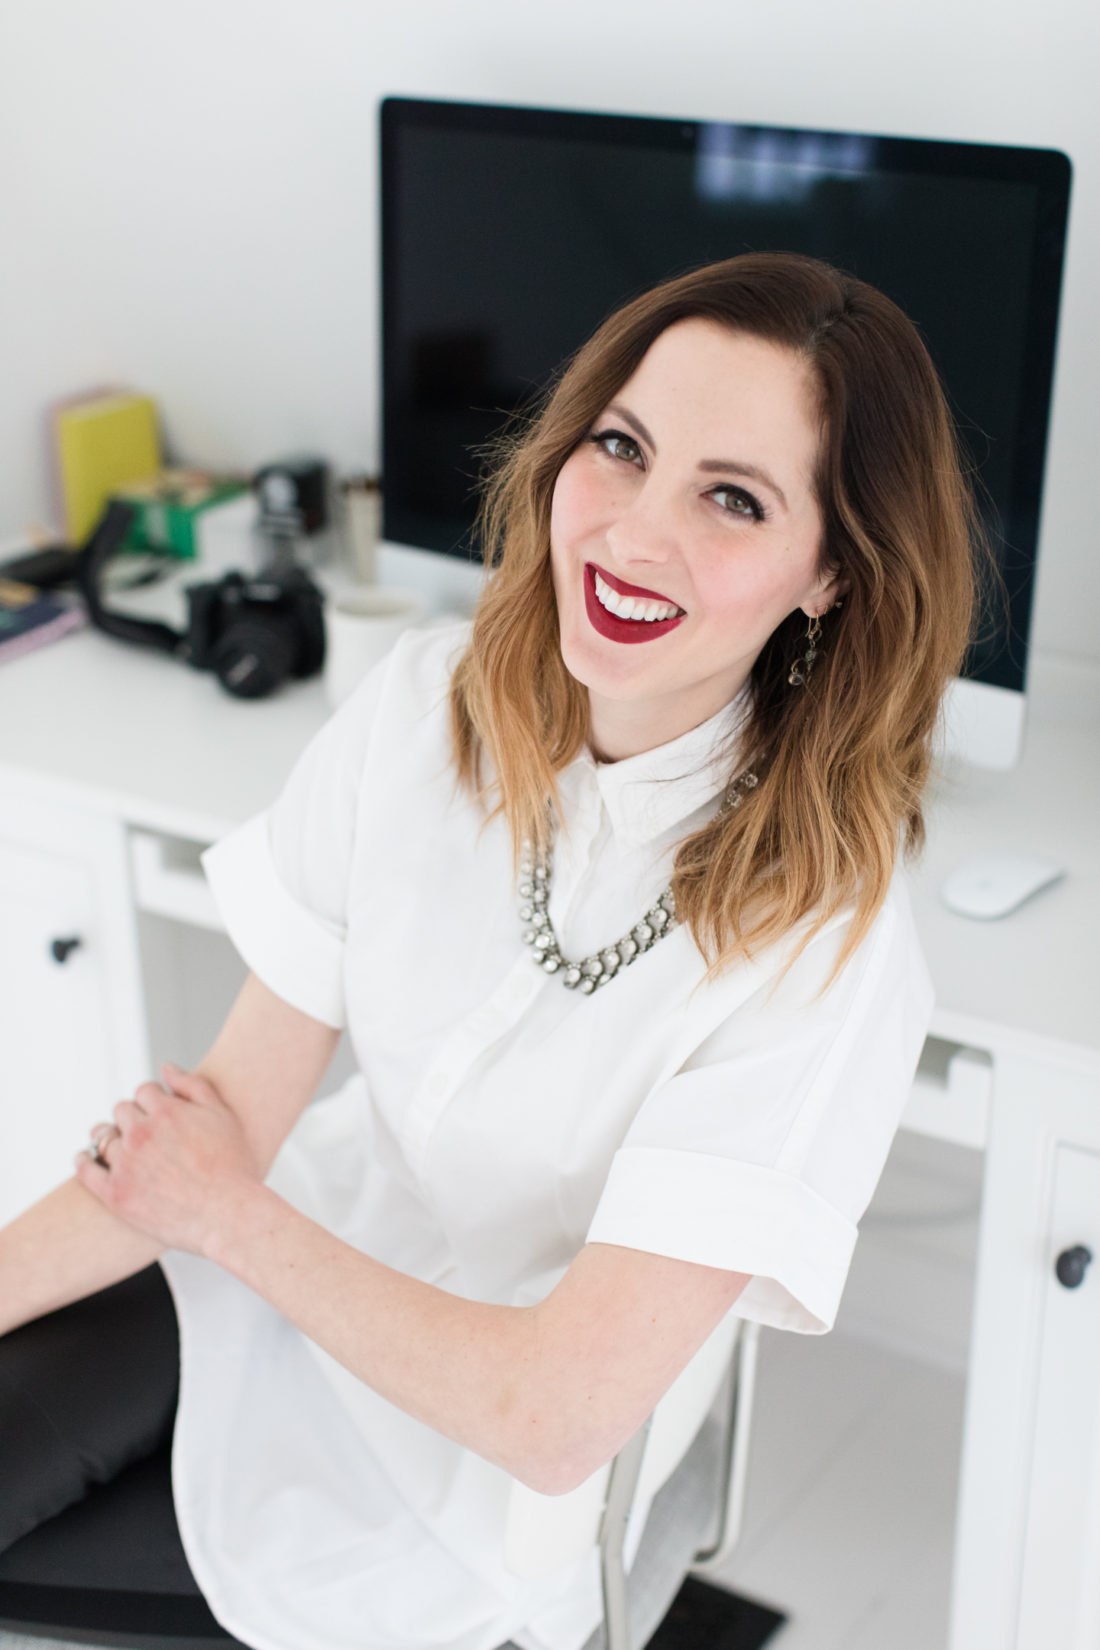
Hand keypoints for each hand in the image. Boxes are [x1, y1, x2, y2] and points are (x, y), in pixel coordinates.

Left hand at [75, 1063, 261, 1256]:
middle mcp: (141, 1134)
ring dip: (111, 1136)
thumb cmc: (232, 1166)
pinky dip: (84, 1160)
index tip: (158, 1112)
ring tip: (122, 1146)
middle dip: (133, 1117)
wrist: (229, 1215)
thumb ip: (193, 1086)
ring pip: (103, 1137)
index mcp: (166, 1111)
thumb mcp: (222, 1115)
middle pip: (122, 1110)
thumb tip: (164, 1067)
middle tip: (144, 1131)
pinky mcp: (115, 1194)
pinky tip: (87, 1159)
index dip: (153, 1101)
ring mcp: (126, 1164)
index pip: (144, 1091)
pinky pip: (86, 1169)